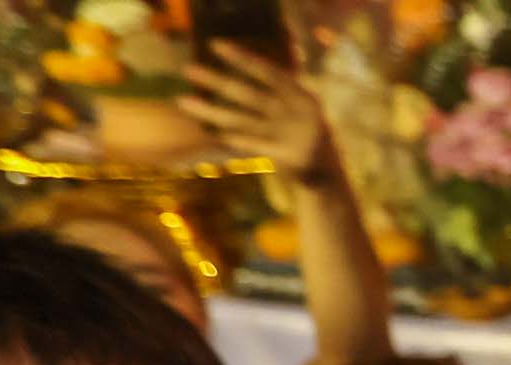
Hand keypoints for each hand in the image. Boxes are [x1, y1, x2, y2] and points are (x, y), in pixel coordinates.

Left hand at [184, 37, 337, 179]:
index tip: (214, 45)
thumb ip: (281, 89)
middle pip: (247, 94)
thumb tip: (250, 64)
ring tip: (182, 101)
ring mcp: (289, 134)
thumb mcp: (301, 106)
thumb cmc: (306, 133)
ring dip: (211, 111)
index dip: (241, 58)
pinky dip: (233, 138)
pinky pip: (252, 144)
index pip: (266, 71)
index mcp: (301, 94)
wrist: (328, 172)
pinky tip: (213, 132)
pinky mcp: (285, 155)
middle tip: (187, 70)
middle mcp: (295, 112)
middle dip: (216, 81)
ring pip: (241, 120)